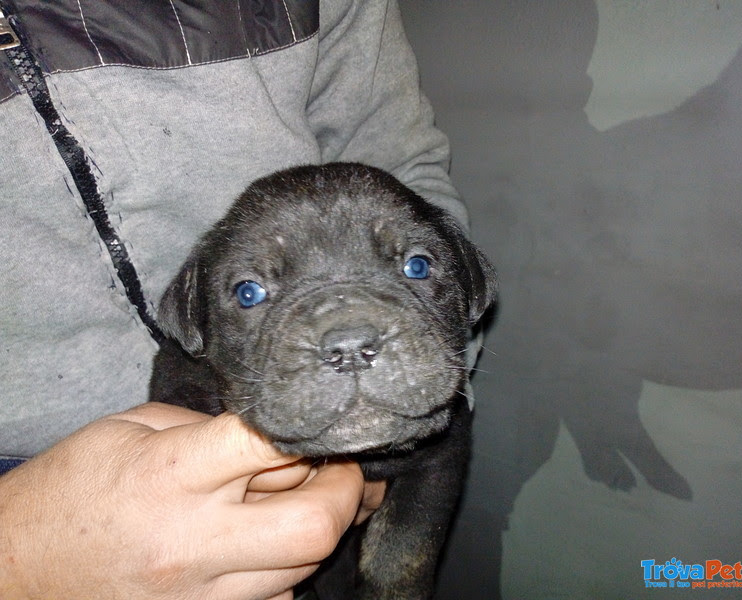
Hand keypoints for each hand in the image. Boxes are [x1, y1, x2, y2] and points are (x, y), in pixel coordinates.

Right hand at [0, 402, 374, 599]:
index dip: (314, 426)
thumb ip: (209, 428)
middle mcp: (193, 541)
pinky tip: (265, 548)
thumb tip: (277, 435)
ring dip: (316, 530)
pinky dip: (284, 571)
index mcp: (173, 474)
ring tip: (298, 502)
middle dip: (346, 492)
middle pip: (313, 525)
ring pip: (302, 568)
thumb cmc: (72, 490)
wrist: (17, 569)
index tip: (323, 423)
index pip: (271, 442)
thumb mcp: (133, 428)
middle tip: (339, 470)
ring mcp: (199, 595)